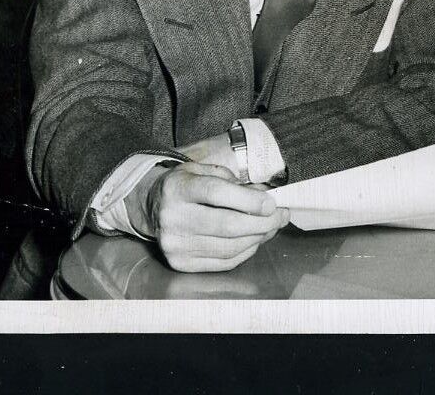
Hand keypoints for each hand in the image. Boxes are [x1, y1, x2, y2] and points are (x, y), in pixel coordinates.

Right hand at [132, 161, 286, 272]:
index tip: (272, 203)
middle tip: (281, 216)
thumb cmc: (186, 186)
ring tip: (271, 227)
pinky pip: (224, 262)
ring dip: (258, 238)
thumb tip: (266, 198)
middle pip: (227, 225)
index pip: (216, 194)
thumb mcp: (204, 170)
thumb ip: (233, 182)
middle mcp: (173, 218)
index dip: (249, 200)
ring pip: (229, 247)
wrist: (152, 207)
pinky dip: (245, 252)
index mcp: (178, 188)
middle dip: (263, 222)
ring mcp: (175, 244)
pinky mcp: (180, 263)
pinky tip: (254, 240)